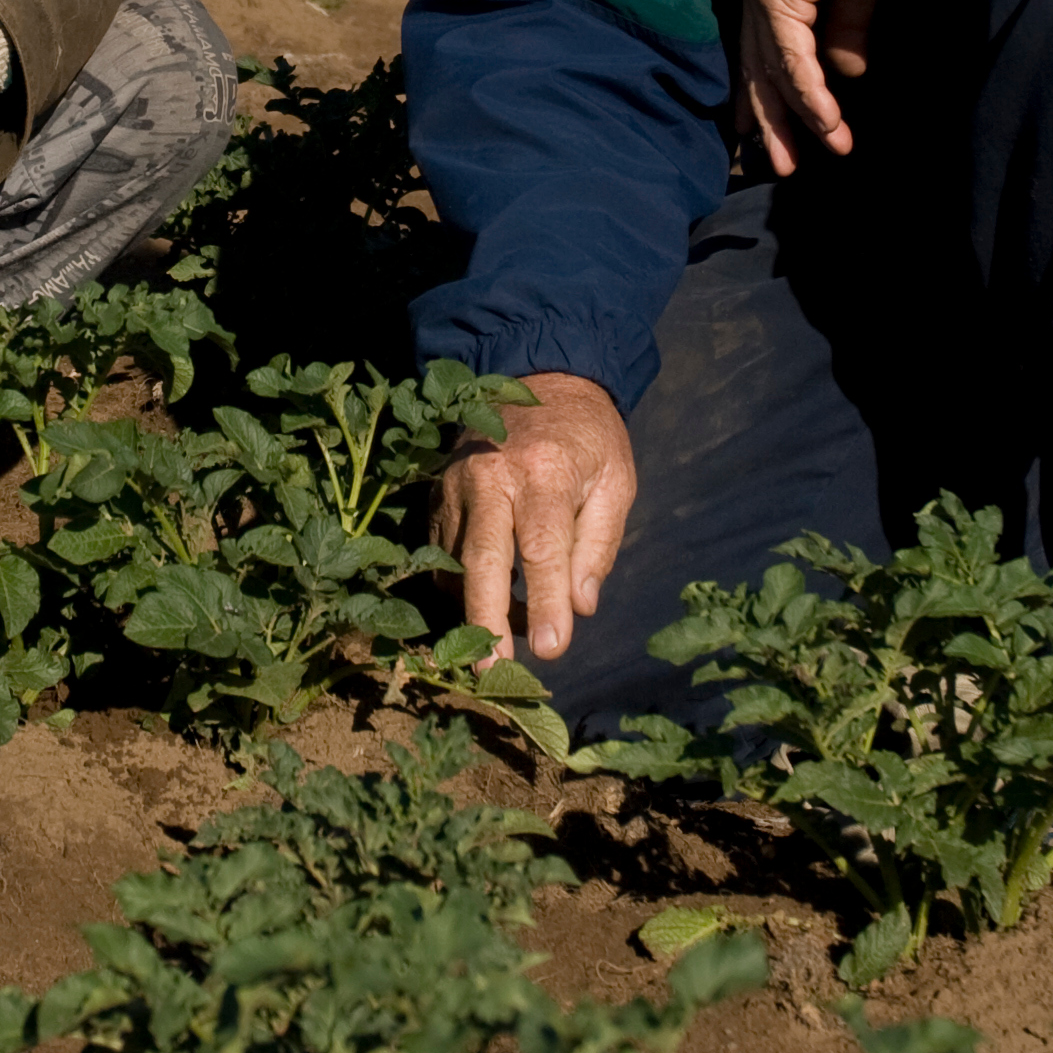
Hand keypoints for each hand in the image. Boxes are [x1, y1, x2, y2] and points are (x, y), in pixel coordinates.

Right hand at [431, 374, 636, 664]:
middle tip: (493, 673)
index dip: (544, 602)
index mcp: (546, 470)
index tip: (551, 648)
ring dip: (470, 610)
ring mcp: (456, 483)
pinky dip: (455, 587)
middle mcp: (492, 475)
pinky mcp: (436, 491)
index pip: (543, 548)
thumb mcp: (616, 480)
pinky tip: (478, 606)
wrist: (540, 379)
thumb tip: (581, 606)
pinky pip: (438, 550)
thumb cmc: (588, 439)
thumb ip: (599, 544)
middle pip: (481, 558)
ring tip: (492, 651)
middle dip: (486, 620)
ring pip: (453, 560)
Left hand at [736, 0, 883, 175]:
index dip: (762, 95)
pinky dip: (810, 95)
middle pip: (756, 71)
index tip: (762, 132)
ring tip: (810, 157)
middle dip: (770, 121)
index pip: (758, 53)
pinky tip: (826, 124)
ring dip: (795, 120)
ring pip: (771, 72)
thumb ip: (847, 29)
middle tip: (780, 164)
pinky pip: (793, 60)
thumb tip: (847, 72)